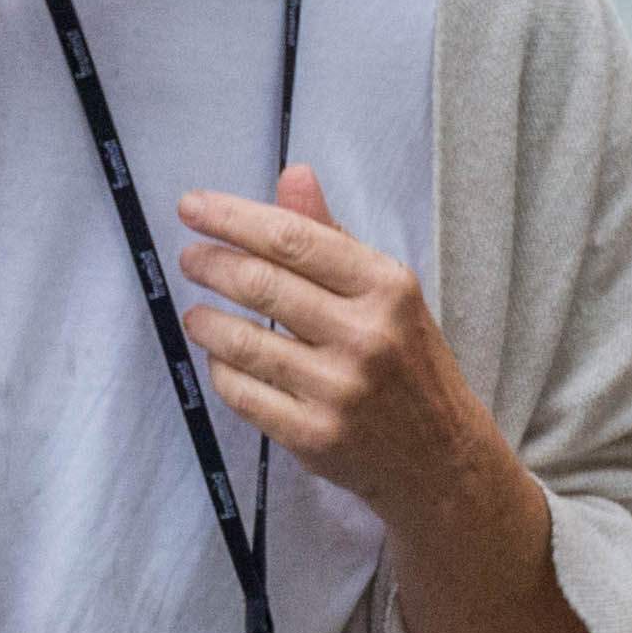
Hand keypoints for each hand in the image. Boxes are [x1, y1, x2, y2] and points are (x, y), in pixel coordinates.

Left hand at [176, 170, 515, 526]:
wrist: (440, 457)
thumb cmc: (408, 361)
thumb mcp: (387, 291)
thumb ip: (333, 235)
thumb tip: (293, 174)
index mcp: (386, 287)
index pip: (292, 239)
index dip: (232, 218)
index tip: (192, 207)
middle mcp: (365, 336)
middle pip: (261, 285)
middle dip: (210, 264)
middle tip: (191, 258)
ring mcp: (338, 390)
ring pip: (243, 343)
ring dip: (206, 321)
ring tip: (195, 312)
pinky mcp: (313, 437)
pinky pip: (242, 394)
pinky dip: (221, 370)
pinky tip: (221, 358)